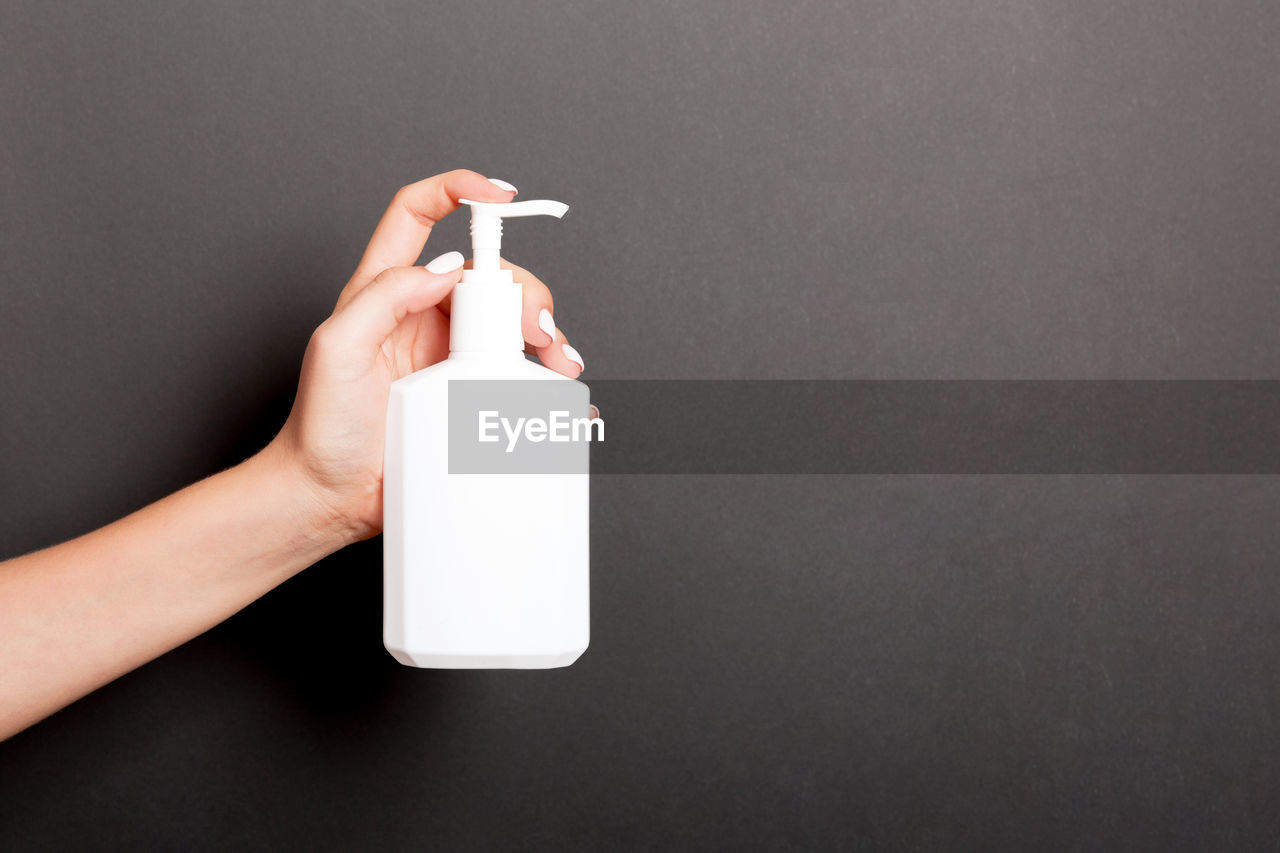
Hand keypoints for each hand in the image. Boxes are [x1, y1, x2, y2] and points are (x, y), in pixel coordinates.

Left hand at [263, 170, 584, 545]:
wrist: (331, 497)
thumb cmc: (322, 427)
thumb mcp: (335, 348)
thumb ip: (384, 296)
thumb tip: (446, 269)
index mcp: (386, 289)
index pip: (418, 214)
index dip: (457, 191)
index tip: (499, 196)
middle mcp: (424, 315)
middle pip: (489, 275)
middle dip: (525, 292)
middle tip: (537, 333)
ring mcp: (451, 356)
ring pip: (513, 323)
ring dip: (547, 336)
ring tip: (558, 365)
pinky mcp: (470, 396)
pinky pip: (519, 374)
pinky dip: (548, 379)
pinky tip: (562, 395)